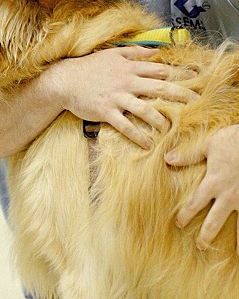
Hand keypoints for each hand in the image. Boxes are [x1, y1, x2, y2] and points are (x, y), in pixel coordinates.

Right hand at [50, 46, 198, 148]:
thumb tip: (155, 51)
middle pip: (160, 88)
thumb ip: (134, 52)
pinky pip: (126, 125)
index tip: (196, 80)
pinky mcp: (106, 111)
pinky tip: (148, 144)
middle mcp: (127, 81)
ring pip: (145, 109)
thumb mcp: (113, 53)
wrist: (65, 79)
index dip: (179, 75)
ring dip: (161, 120)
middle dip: (181, 95)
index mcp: (130, 67)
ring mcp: (117, 97)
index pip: (160, 70)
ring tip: (171, 129)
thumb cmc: (90, 67)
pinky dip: (138, 135)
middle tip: (198, 103)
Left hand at [165, 124, 238, 255]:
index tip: (179, 224)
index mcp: (213, 182)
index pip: (195, 203)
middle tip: (200, 246)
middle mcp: (228, 196)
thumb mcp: (208, 145)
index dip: (185, 214)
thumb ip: (188, 155)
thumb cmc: (232, 140)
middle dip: (206, 235)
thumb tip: (166, 159)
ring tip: (237, 258)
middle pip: (214, 221)